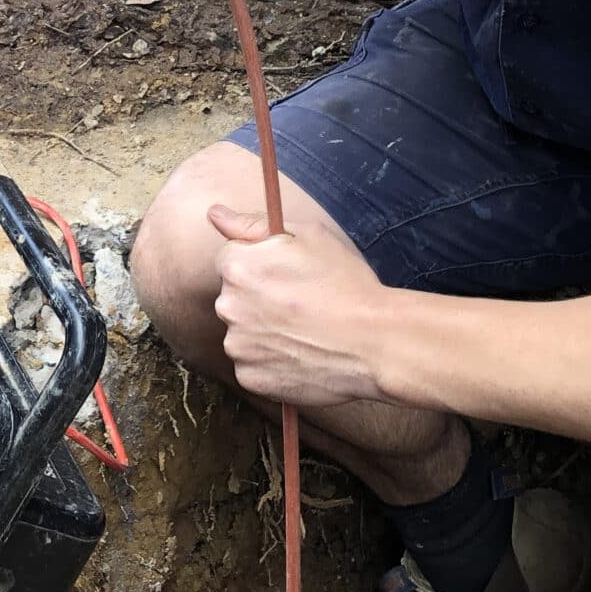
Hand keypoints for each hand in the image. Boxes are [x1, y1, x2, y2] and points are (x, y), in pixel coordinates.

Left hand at [208, 206, 390, 409]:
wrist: (375, 342)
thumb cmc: (346, 284)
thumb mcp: (308, 236)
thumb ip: (253, 224)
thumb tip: (215, 213)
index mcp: (237, 266)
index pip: (231, 259)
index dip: (262, 265)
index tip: (288, 276)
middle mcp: (228, 306)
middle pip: (234, 297)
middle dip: (259, 298)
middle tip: (301, 303)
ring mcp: (238, 346)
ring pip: (243, 332)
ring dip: (264, 331)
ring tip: (305, 331)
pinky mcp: (250, 378)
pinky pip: (253, 364)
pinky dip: (272, 361)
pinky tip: (301, 353)